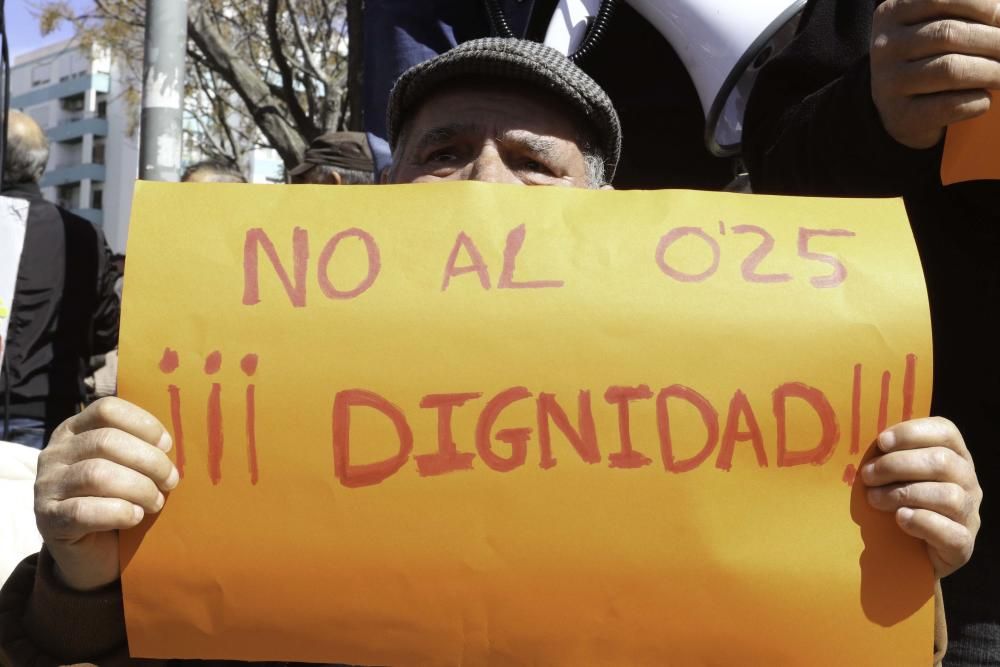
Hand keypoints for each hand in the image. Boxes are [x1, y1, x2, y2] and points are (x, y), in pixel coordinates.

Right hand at [34, 398, 177, 590]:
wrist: (93, 553)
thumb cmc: (119, 501)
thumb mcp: (128, 467)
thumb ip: (141, 448)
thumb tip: (169, 443)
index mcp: (75, 430)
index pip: (107, 410)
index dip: (143, 424)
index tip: (167, 446)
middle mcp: (55, 453)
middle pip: (105, 441)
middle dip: (149, 460)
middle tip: (171, 480)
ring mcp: (46, 486)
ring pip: (96, 474)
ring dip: (138, 488)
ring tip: (156, 502)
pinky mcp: (47, 520)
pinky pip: (84, 511)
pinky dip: (119, 512)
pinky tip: (136, 517)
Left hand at [862, 417, 981, 577]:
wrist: (905, 554)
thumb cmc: (896, 503)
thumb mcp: (893, 475)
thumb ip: (887, 456)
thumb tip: (866, 444)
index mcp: (953, 456)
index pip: (945, 431)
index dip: (912, 432)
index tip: (881, 442)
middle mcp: (968, 482)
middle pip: (942, 462)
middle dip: (897, 465)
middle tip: (868, 476)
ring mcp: (969, 513)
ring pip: (949, 496)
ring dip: (903, 494)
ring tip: (874, 499)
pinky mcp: (963, 544)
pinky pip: (951, 532)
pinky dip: (922, 522)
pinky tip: (899, 518)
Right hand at [870, 0, 999, 148]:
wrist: (898, 108)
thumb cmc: (929, 56)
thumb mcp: (938, 24)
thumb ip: (968, 15)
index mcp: (892, 13)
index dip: (984, 7)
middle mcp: (885, 47)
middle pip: (950, 35)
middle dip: (995, 41)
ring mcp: (889, 83)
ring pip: (952, 69)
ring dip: (993, 72)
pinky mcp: (901, 116)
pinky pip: (950, 105)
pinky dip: (978, 101)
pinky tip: (984, 98)